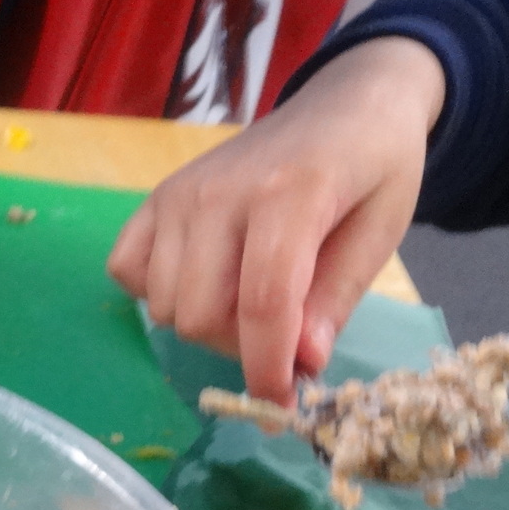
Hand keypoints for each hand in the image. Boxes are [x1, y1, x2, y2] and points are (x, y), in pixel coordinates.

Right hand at [105, 37, 444, 403]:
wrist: (344, 104)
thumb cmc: (372, 168)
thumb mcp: (381, 231)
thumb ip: (335, 299)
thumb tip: (300, 364)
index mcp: (289, 193)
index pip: (263, 302)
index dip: (267, 367)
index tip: (280, 404)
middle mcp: (219, 192)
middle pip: (202, 316)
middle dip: (240, 346)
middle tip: (279, 333)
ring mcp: (177, 195)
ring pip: (166, 306)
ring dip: (205, 324)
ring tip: (245, 301)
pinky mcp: (153, 200)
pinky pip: (127, 274)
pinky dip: (158, 293)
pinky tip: (200, 279)